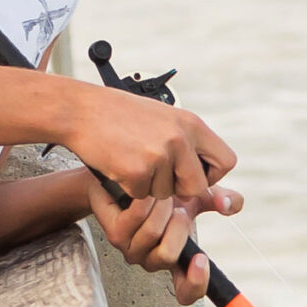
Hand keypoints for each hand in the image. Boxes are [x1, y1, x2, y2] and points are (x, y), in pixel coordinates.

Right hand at [68, 85, 235, 205]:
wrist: (80, 110)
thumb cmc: (118, 114)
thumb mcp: (162, 117)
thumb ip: (185, 141)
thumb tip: (203, 173)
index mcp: (191, 123)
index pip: (226, 161)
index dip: (211, 175)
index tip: (192, 174)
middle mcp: (180, 138)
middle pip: (197, 186)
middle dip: (179, 190)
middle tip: (158, 177)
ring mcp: (159, 155)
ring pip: (166, 194)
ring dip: (149, 187)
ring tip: (132, 160)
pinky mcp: (137, 170)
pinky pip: (142, 195)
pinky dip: (129, 187)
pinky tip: (119, 165)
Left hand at [88, 181, 242, 305]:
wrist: (128, 178)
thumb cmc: (164, 192)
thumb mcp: (198, 196)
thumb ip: (219, 200)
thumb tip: (229, 204)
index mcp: (176, 260)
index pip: (186, 292)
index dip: (196, 283)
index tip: (202, 259)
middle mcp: (152, 260)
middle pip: (169, 256)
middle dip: (178, 226)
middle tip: (178, 206)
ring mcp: (131, 250)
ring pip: (152, 236)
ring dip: (162, 209)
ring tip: (161, 195)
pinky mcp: (114, 234)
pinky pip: (134, 221)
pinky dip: (144, 203)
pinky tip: (146, 193)